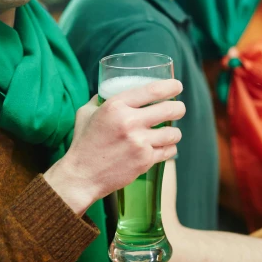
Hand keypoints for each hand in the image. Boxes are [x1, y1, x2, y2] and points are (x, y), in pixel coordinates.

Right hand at [45, 79, 184, 214]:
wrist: (82, 176)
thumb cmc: (84, 142)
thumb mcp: (86, 112)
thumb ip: (101, 99)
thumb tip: (112, 88)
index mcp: (115, 106)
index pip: (152, 90)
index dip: (170, 86)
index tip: (177, 86)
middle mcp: (129, 122)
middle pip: (169, 109)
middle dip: (179, 107)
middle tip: (178, 108)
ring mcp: (139, 143)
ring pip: (173, 133)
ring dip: (175, 132)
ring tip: (170, 132)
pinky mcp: (144, 161)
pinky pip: (169, 151)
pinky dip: (169, 148)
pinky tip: (163, 147)